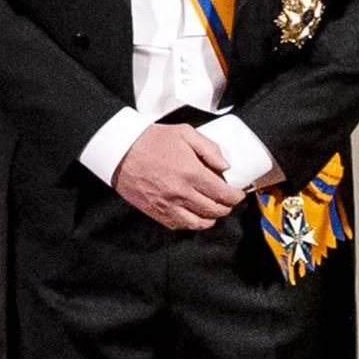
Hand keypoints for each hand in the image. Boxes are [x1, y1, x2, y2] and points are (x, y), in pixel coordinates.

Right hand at [111, 124, 245, 229]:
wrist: (120, 150)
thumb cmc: (151, 140)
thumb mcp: (185, 133)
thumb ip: (210, 149)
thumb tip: (225, 167)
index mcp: (191, 172)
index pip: (222, 193)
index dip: (235, 196)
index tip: (238, 194)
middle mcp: (181, 192)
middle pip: (213, 210)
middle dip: (226, 207)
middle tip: (228, 202)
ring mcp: (167, 205)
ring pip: (198, 223)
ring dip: (211, 219)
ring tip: (214, 212)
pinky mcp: (155, 211)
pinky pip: (178, 226)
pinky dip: (191, 224)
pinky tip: (194, 216)